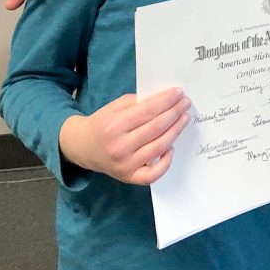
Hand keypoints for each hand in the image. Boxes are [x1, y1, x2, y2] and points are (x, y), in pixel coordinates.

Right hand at [58, 87, 192, 185]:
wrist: (83, 147)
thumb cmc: (102, 123)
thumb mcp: (115, 107)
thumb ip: (138, 102)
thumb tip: (164, 98)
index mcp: (114, 125)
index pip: (148, 111)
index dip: (166, 101)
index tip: (179, 92)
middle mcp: (120, 147)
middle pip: (156, 128)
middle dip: (175, 113)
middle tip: (186, 103)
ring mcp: (125, 165)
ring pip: (158, 147)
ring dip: (176, 131)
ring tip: (184, 118)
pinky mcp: (128, 177)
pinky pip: (152, 174)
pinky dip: (166, 162)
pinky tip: (172, 147)